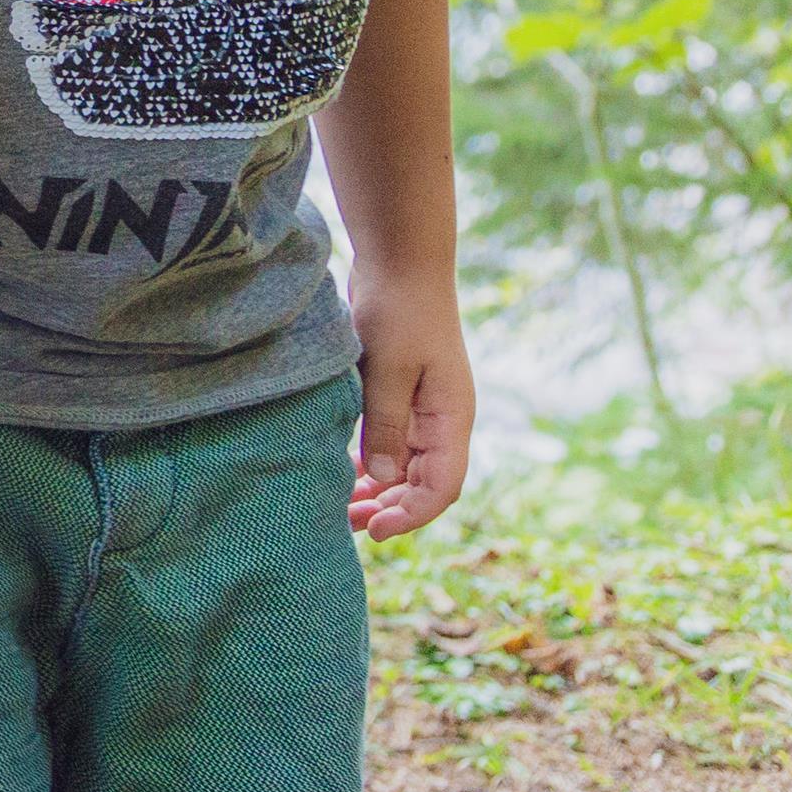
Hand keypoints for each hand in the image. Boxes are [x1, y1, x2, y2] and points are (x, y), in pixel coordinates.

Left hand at [347, 277, 473, 540]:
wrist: (399, 262)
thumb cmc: (397, 310)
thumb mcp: (388, 369)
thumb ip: (385, 423)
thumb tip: (383, 479)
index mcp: (451, 418)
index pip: (442, 486)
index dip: (412, 515)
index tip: (375, 529)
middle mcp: (441, 420)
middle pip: (423, 483)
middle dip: (390, 509)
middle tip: (347, 525)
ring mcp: (422, 408)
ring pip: (405, 466)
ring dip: (378, 490)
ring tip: (341, 508)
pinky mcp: (399, 395)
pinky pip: (390, 443)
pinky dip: (370, 462)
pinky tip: (342, 473)